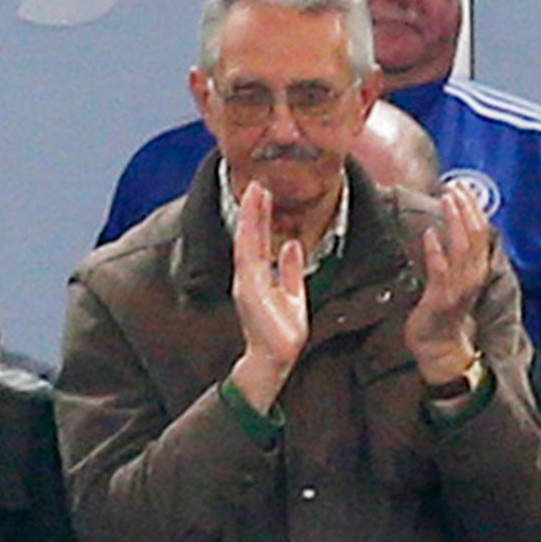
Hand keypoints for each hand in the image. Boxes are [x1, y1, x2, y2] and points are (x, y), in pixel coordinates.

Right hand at [228, 181, 306, 411]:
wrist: (276, 359)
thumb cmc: (283, 332)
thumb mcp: (294, 295)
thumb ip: (291, 270)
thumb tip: (293, 245)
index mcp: (258, 276)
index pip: (259, 240)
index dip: (260, 216)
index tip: (263, 192)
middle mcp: (248, 276)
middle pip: (250, 236)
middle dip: (253, 209)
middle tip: (256, 182)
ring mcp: (246, 282)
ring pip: (247, 241)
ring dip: (250, 217)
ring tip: (254, 192)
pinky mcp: (248, 291)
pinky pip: (248, 257)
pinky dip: (249, 237)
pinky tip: (252, 219)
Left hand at [404, 181, 491, 384]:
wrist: (439, 345)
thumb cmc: (443, 309)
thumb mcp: (452, 277)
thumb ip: (452, 254)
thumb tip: (444, 227)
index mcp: (477, 268)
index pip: (481, 231)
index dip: (473, 208)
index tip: (462, 187)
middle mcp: (473, 275)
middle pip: (475, 235)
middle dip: (466, 208)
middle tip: (454, 186)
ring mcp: (458, 287)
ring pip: (463, 247)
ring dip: (455, 221)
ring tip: (446, 199)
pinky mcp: (441, 299)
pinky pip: (441, 270)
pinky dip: (436, 250)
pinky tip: (430, 233)